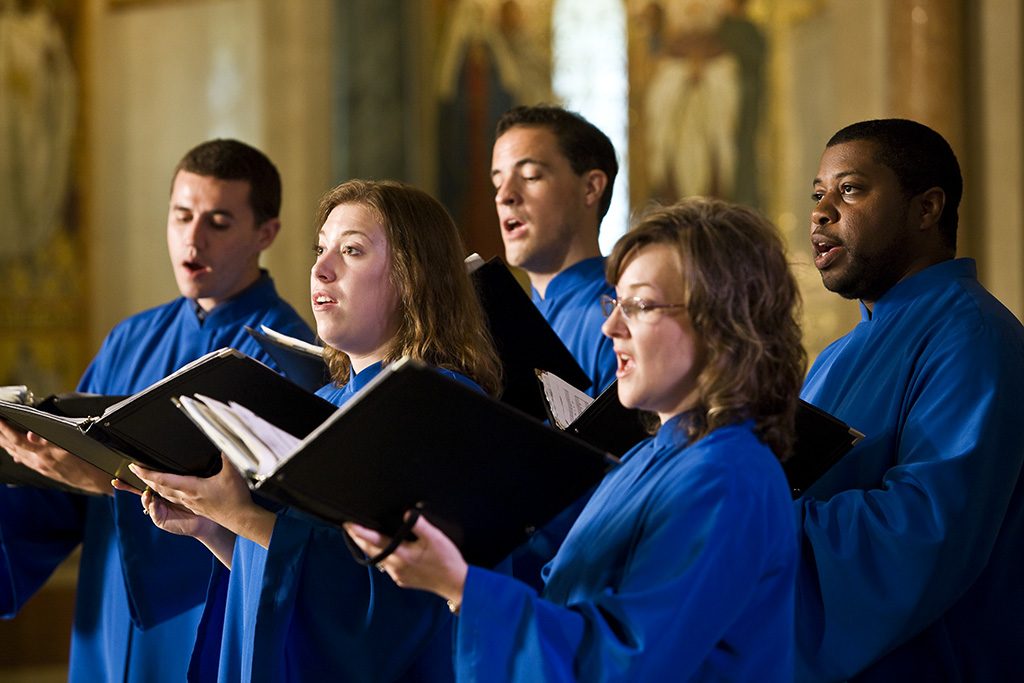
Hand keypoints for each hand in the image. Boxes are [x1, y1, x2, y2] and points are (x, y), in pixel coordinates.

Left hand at [0, 419, 111, 494]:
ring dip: (6, 444)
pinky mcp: (46, 471)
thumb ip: (50, 441)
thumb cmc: (89, 461)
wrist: (96, 480)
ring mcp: (42, 468)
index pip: (18, 440)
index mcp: (45, 454)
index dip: (6, 430)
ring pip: (18, 454)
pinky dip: (17, 454)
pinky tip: (14, 453)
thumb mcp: (73, 447)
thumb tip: (32, 435)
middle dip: (1, 436)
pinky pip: (26, 461)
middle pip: (14, 448)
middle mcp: (40, 462)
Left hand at [128, 455, 274, 547]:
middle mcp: (187, 497)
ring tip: (145, 479)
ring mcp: (191, 502)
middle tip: (134, 470)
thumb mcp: (232, 473)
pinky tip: (168, 489)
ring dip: (154, 486)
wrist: (240, 519)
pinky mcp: (196, 506)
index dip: (147, 473)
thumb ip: (225, 456)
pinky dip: (166, 492)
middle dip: (145, 479)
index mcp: (191, 488)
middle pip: (160, 487)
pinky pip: (176, 498)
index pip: (162, 480)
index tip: (135, 467)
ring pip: (166, 494)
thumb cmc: (235, 499)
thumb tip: (221, 442)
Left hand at [344, 514, 468, 606]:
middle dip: (359, 539)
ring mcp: (398, 575)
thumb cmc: (447, 560)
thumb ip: (419, 525)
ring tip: (363, 536)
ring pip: (378, 559)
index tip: (349, 524)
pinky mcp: (402, 580)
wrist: (455, 583)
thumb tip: (406, 512)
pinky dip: (382, 556)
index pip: (375, 541)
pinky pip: (387, 566)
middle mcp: (396, 566)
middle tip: (349, 528)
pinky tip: (385, 551)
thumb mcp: (436, 538)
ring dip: (370, 548)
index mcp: (402, 555)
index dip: (360, 532)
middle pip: (371, 551)